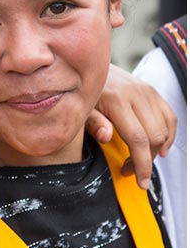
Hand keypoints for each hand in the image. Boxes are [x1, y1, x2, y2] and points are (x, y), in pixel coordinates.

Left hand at [86, 64, 175, 189]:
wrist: (83, 64)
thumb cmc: (78, 90)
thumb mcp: (79, 108)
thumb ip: (93, 123)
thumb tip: (107, 137)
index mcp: (116, 100)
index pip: (137, 139)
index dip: (142, 164)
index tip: (141, 182)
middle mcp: (135, 94)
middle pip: (154, 136)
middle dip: (146, 160)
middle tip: (129, 170)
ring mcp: (145, 90)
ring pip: (164, 129)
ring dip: (157, 150)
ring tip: (139, 159)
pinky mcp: (151, 89)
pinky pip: (169, 116)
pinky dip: (168, 134)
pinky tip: (159, 147)